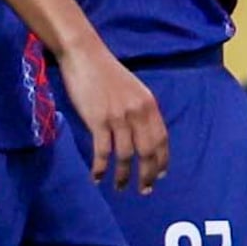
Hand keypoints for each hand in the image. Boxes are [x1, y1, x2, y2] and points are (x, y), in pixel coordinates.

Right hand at [55, 40, 169, 191]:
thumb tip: (144, 134)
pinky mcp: (98, 120)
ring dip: (123, 175)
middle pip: (147, 151)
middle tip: (144, 190)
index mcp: (149, 104)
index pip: (161, 138)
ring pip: (125, 155)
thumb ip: (140, 110)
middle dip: (147, 174)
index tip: (159, 175)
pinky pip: (102, 151)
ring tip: (120, 188)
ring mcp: (119, 117)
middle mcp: (138, 112)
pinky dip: (101, 168)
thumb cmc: (106, 73)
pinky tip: (97, 178)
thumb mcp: (133, 90)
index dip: (162, 159)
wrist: (85, 56)